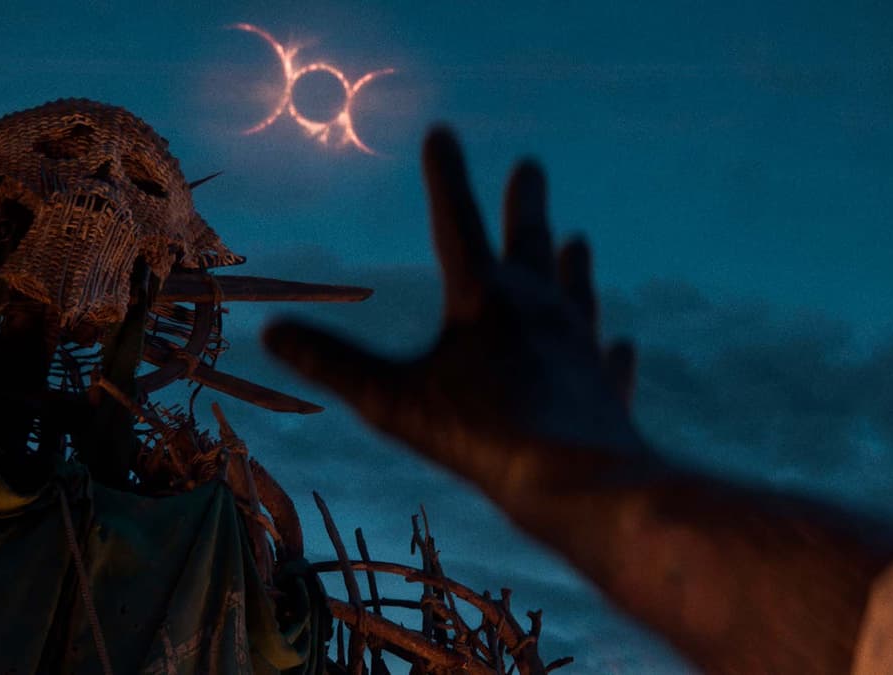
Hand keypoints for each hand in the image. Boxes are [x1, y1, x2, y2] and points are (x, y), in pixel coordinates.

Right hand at [264, 128, 644, 496]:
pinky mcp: (607, 388)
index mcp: (485, 299)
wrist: (579, 481)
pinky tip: (621, 345)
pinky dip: (611, 351)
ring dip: (575, 267)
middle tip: (532, 167)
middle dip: (525, 203)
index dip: (447, 177)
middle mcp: (541, 309)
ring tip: (579, 241)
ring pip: (578, 294)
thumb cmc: (482, 436)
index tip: (444, 132)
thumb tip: (271, 332)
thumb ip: (334, 364)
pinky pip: (608, 361)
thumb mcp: (392, 402)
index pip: (457, 223)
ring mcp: (581, 346)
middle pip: (531, 243)